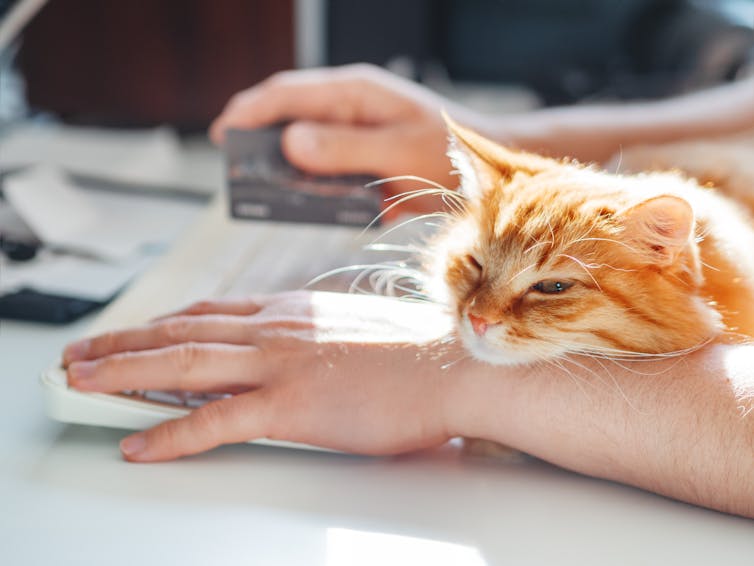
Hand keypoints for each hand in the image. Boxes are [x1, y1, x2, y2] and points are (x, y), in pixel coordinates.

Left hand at [63, 291, 468, 461]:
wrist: (454, 365)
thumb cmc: (419, 354)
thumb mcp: (357, 332)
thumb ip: (318, 338)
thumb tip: (301, 356)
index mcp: (294, 311)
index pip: (211, 312)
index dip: (163, 322)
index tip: (136, 330)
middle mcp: (277, 329)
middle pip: (181, 331)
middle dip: (123, 342)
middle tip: (82, 352)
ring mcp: (281, 364)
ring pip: (181, 364)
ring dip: (123, 373)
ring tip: (81, 383)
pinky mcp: (291, 405)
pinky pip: (214, 421)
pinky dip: (170, 435)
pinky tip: (140, 446)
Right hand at [210, 64, 482, 208]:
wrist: (486, 177)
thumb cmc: (448, 153)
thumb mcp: (397, 151)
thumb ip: (344, 148)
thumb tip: (289, 143)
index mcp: (355, 92)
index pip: (289, 93)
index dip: (251, 111)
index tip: (222, 134)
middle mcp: (350, 109)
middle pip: (289, 117)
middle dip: (259, 140)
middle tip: (235, 168)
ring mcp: (355, 135)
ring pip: (304, 147)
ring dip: (284, 168)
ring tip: (263, 191)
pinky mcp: (362, 161)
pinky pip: (325, 171)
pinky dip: (311, 186)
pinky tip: (305, 203)